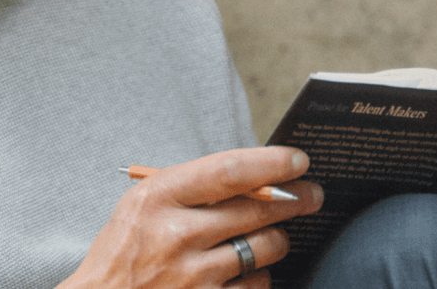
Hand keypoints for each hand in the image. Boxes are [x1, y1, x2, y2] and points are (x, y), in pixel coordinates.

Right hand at [62, 147, 322, 288]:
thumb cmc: (124, 252)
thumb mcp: (142, 205)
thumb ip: (191, 188)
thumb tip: (256, 177)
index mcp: (157, 197)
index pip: (228, 171)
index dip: (271, 163)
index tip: (298, 160)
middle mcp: (177, 235)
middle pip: (257, 210)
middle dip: (296, 200)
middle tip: (312, 194)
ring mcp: (194, 277)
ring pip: (266, 249)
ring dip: (277, 240)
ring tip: (272, 235)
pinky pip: (258, 285)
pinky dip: (260, 276)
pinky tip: (247, 271)